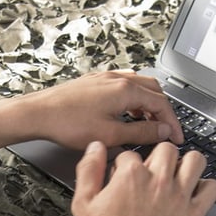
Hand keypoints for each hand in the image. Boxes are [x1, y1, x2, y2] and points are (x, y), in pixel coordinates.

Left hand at [0, 70, 184, 150]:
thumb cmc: (68, 124)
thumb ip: (141, 133)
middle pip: (154, 91)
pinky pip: (122, 85)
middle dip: (163, 112)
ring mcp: (105, 78)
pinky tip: (126, 111)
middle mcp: (117, 79)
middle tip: (165, 130)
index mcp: (126, 90)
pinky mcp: (94, 82)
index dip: (172, 123)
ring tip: (147, 124)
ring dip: (148, 104)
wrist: (38, 113)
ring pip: (138, 86)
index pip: (162, 104)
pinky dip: (132, 98)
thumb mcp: (110, 134)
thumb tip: (163, 132)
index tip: (176, 137)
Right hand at [71, 141, 215, 215]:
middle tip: (152, 174)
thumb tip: (95, 148)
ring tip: (178, 175)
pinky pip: (212, 188)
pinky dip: (206, 187)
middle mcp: (158, 181)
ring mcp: (179, 196)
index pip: (131, 154)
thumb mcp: (83, 204)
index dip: (125, 165)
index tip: (124, 178)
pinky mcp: (194, 214)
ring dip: (187, 164)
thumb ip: (89, 171)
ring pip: (195, 160)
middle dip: (158, 158)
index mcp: (131, 176)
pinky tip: (194, 194)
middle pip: (166, 149)